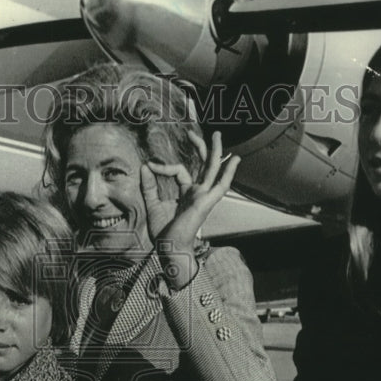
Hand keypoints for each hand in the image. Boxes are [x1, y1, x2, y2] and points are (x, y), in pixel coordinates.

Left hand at [141, 130, 239, 290]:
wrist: (169, 247)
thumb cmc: (163, 232)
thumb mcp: (152, 204)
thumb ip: (149, 186)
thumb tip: (145, 165)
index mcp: (186, 193)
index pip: (178, 170)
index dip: (163, 166)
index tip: (149, 166)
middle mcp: (197, 193)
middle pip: (202, 164)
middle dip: (199, 147)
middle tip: (192, 132)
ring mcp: (204, 196)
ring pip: (212, 169)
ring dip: (215, 151)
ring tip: (217, 134)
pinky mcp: (206, 202)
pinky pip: (221, 185)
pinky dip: (228, 173)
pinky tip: (235, 160)